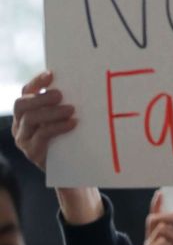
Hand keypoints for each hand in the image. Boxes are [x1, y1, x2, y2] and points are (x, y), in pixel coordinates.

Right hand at [12, 71, 101, 223]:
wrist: (74, 169)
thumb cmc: (71, 138)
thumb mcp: (65, 118)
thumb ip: (64, 104)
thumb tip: (80, 82)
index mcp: (27, 112)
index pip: (26, 91)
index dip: (37, 82)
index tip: (51, 74)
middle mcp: (20, 125)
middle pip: (22, 104)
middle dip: (40, 97)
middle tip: (60, 95)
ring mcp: (24, 139)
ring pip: (30, 119)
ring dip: (51, 112)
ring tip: (70, 109)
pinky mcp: (32, 152)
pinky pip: (41, 135)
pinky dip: (57, 126)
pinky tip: (72, 123)